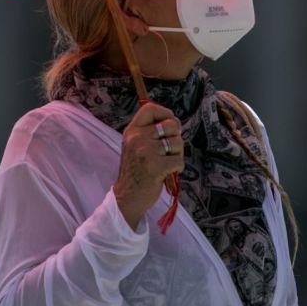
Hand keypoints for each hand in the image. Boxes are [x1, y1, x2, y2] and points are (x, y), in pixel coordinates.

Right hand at [112, 102, 183, 231]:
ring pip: (178, 142)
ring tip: (167, 163)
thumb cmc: (136, 171)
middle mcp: (137, 138)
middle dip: (176, 137)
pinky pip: (179, 160)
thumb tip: (174, 122)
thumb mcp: (135, 146)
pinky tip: (168, 173)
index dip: (165, 113)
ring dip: (178, 154)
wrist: (127, 198)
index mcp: (132, 131)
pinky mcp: (156, 166)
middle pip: (171, 124)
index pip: (150, 108)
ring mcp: (146, 152)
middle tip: (170, 150)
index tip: (169, 126)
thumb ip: (149, 132)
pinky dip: (178, 168)